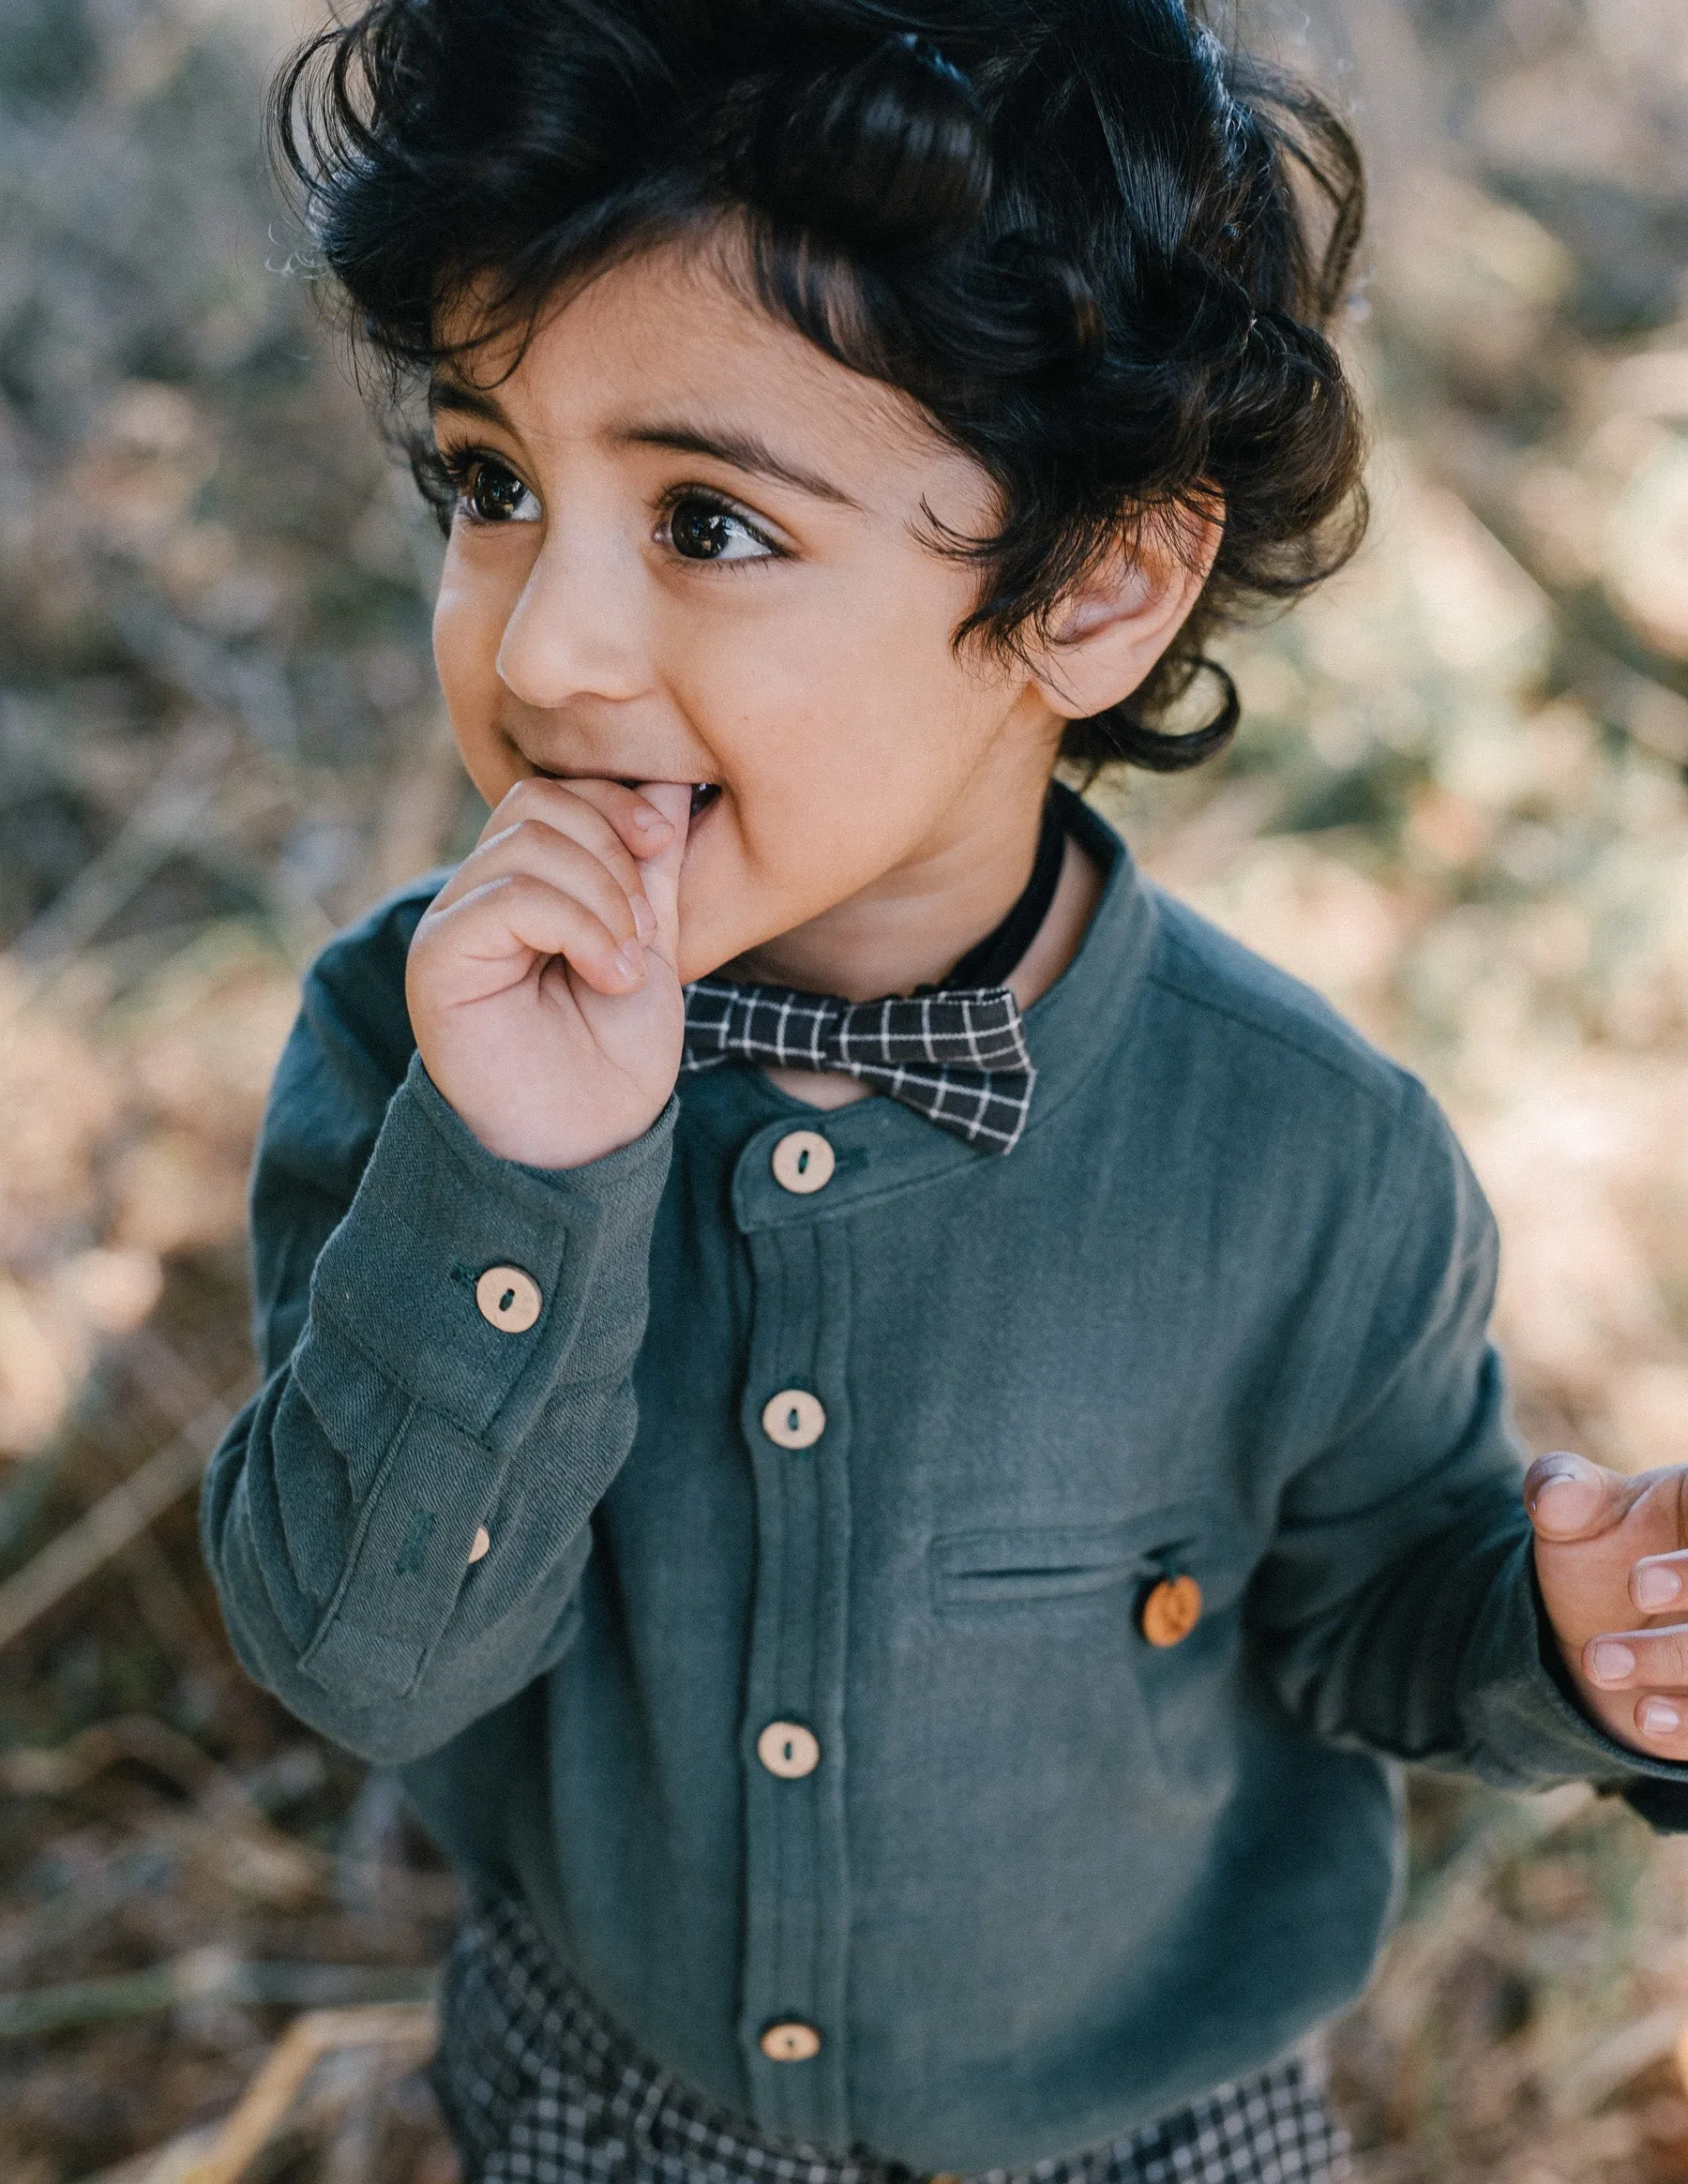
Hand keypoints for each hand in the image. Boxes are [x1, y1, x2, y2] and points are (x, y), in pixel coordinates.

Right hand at [406, 775, 689, 1167]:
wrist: (587, 1142)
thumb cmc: (614, 1056)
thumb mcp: (650, 941)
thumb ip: (652, 865)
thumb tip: (674, 778)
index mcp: (526, 885)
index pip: (558, 791)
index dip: (617, 802)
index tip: (662, 845)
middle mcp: (479, 894)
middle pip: (538, 801)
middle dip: (612, 847)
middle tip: (644, 928)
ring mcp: (454, 922)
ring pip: (528, 842)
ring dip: (602, 897)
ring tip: (625, 965)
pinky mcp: (439, 958)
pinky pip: (507, 894)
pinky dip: (576, 925)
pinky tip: (607, 975)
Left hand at [1527, 1450, 1687, 1758]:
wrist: (1600, 1622)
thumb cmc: (1603, 1550)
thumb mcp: (1576, 1514)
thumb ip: (1563, 1489)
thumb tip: (1554, 1495)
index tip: (1637, 1583)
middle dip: (1684, 1639)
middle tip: (1618, 1625)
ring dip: (1674, 1663)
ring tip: (1599, 1663)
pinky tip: (1645, 1716)